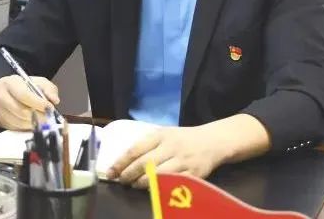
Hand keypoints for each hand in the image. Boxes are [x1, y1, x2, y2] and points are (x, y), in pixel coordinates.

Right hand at [0, 75, 59, 130]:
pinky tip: (33, 121)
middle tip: (49, 116)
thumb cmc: (21, 86)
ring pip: (20, 122)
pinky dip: (28, 126)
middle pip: (22, 111)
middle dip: (39, 115)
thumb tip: (54, 100)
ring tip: (43, 118)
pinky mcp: (0, 121)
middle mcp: (1, 97)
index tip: (50, 107)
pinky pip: (17, 128)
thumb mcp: (37, 81)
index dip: (38, 103)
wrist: (1, 90)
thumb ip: (49, 89)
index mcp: (10, 84)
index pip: (24, 95)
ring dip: (34, 122)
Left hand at [106, 125, 227, 188]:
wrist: (212, 141)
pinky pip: (173, 185)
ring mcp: (183, 161)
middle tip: (122, 181)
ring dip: (142, 184)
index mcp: (161, 135)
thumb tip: (122, 162)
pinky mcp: (193, 174)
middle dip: (129, 175)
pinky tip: (153, 190)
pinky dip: (160, 189)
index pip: (136, 149)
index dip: (121, 162)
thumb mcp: (164, 134)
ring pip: (158, 176)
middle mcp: (171, 147)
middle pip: (145, 164)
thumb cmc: (182, 138)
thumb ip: (146, 145)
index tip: (111, 172)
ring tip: (135, 185)